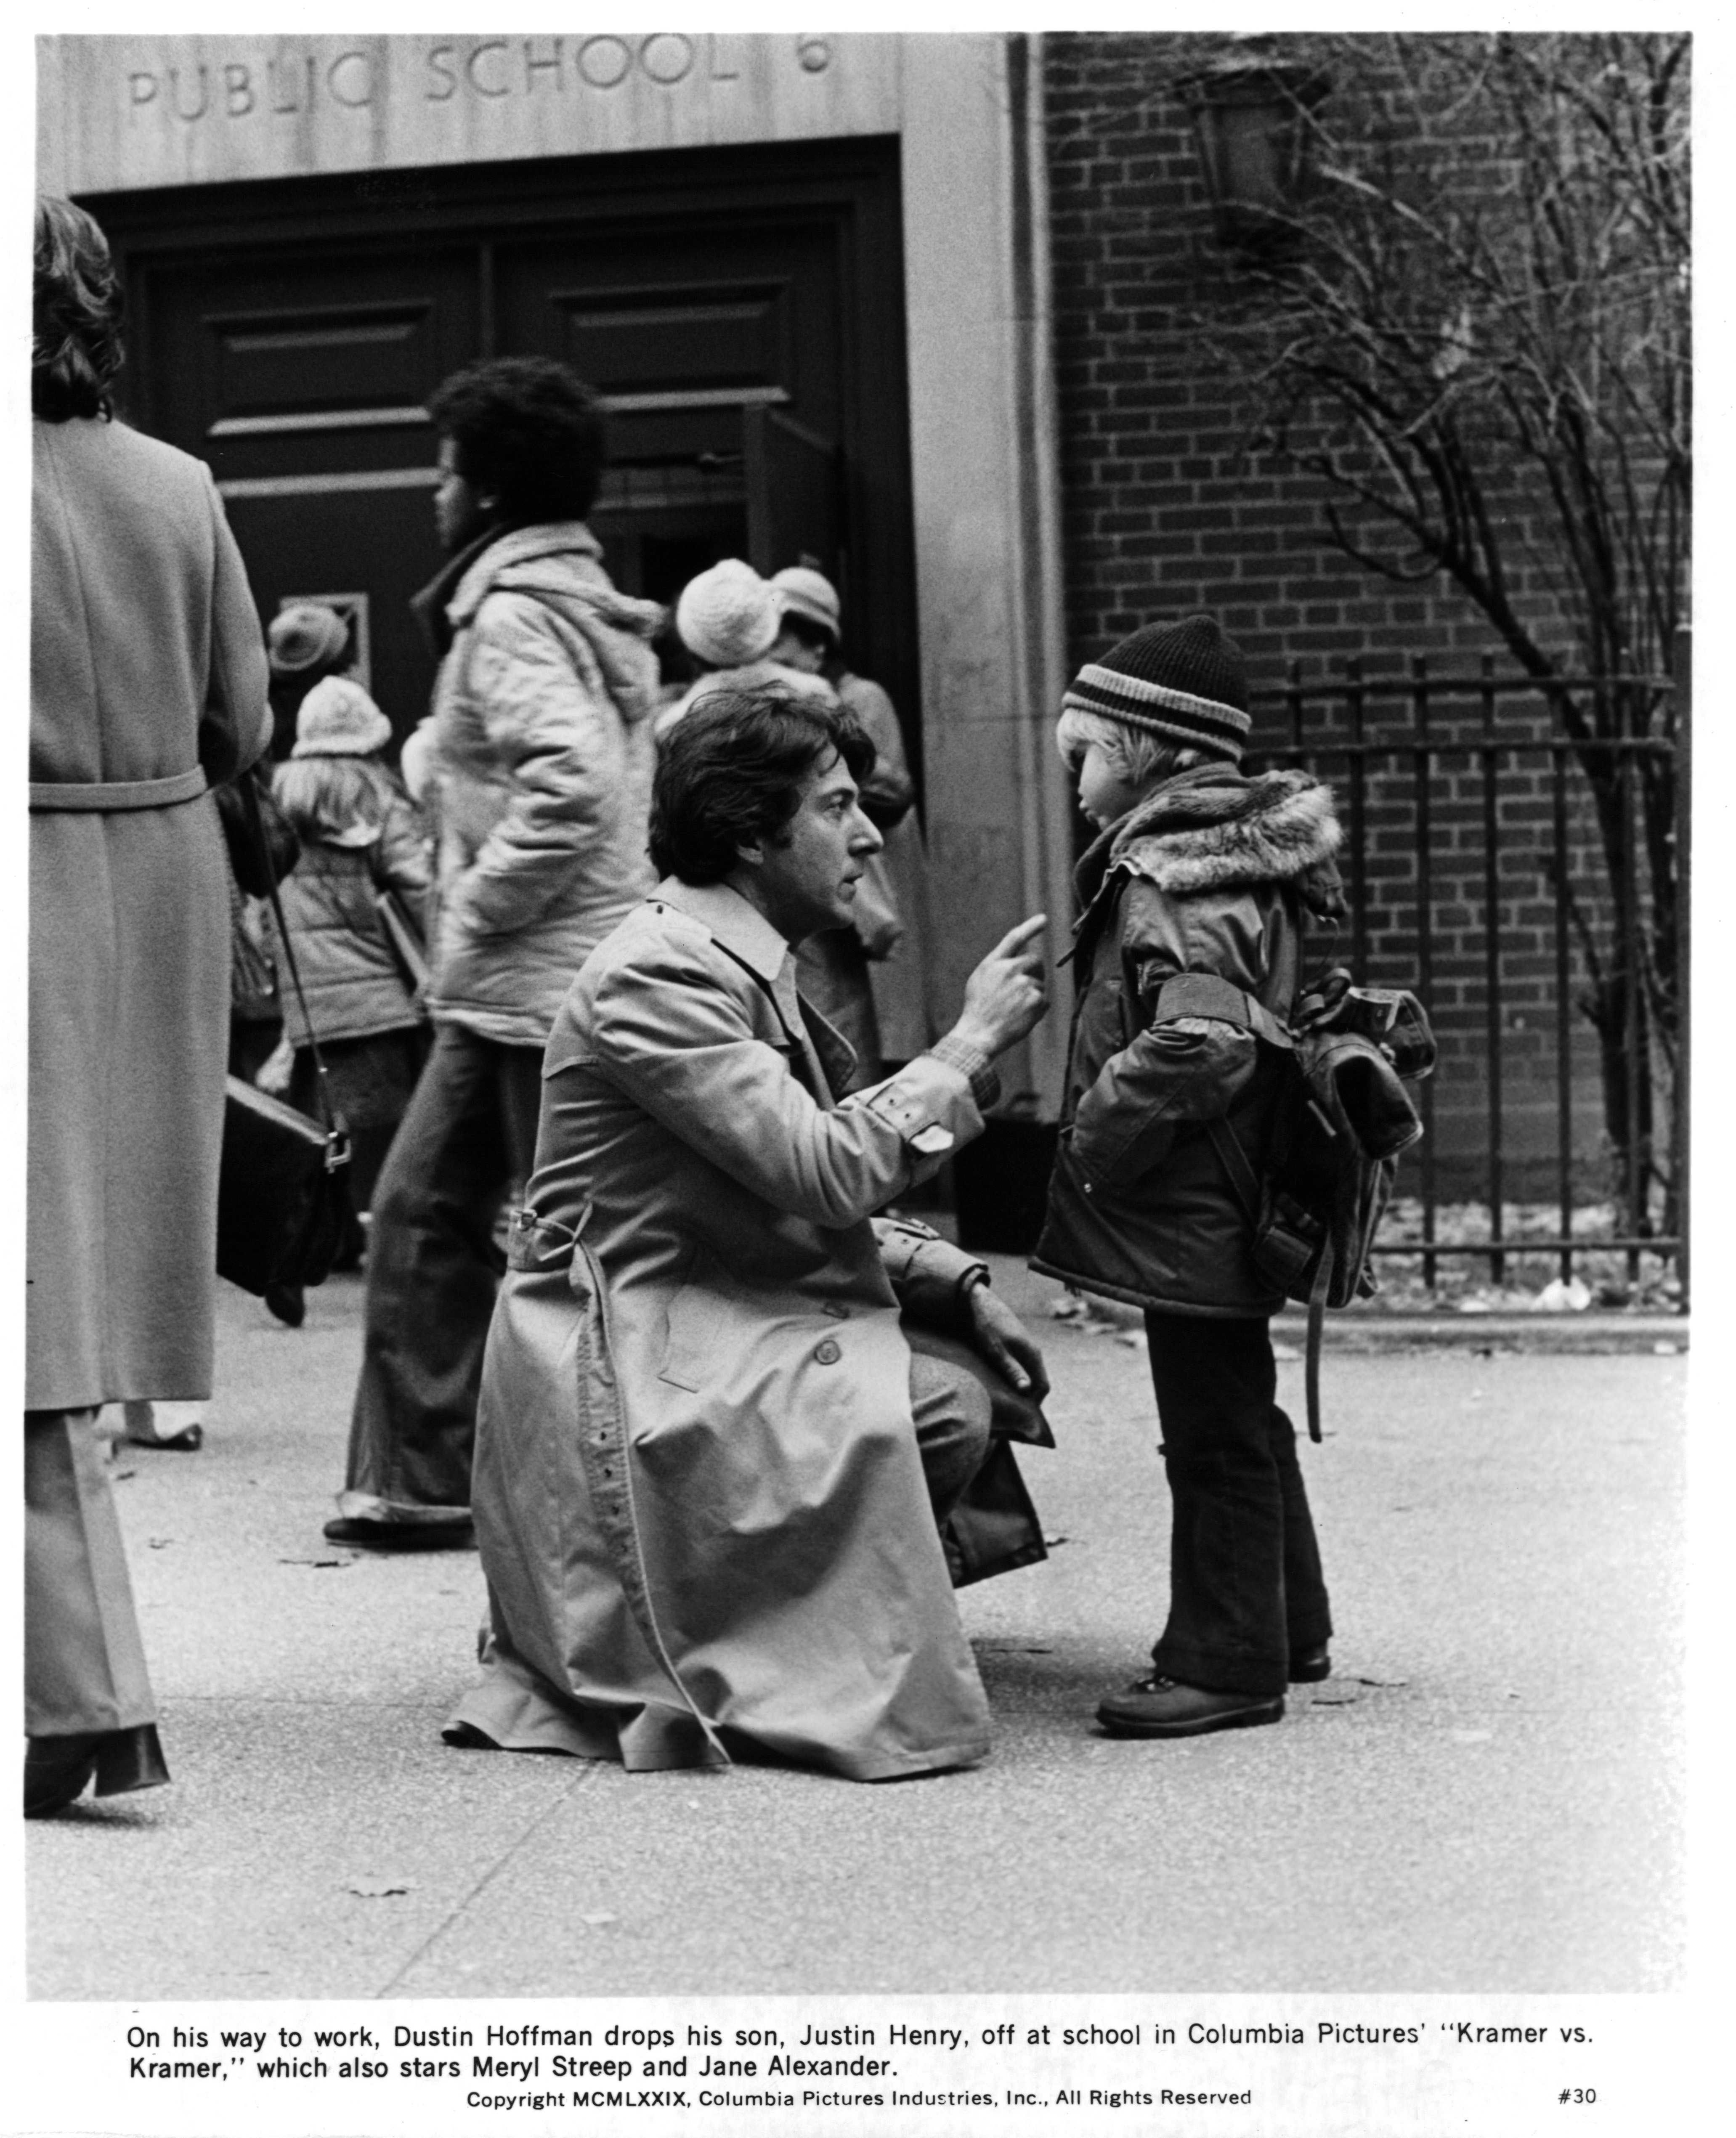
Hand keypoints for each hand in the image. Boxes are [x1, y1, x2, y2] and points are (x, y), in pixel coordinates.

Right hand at [948, 914, 1048, 1059]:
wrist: (978, 1034)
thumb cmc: (977, 1009)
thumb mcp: (980, 980)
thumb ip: (998, 966)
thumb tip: (1019, 962)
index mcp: (994, 963)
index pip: (1015, 938)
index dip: (1030, 927)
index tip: (1044, 919)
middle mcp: (1010, 969)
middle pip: (1036, 961)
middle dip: (1034, 972)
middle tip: (1023, 989)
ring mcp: (1025, 984)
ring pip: (1040, 983)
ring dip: (1032, 995)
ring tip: (1014, 1010)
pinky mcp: (1036, 1000)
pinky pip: (1044, 1001)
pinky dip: (1037, 1010)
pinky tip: (1021, 1018)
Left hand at [962, 1277, 1049, 1401]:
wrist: (982, 1303)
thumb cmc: (988, 1327)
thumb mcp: (997, 1351)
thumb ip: (1012, 1369)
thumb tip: (1026, 1390)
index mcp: (1032, 1355)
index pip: (1042, 1387)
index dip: (1034, 1404)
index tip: (1020, 1416)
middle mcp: (1033, 1353)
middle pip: (1037, 1383)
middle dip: (1027, 1399)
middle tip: (1011, 1412)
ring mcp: (1026, 1349)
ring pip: (1029, 1376)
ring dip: (1020, 1389)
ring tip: (1005, 1401)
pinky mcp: (1017, 1347)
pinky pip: (1022, 1368)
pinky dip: (1015, 1379)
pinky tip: (1000, 1385)